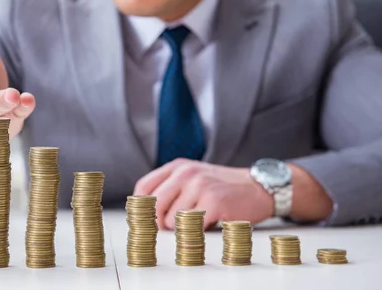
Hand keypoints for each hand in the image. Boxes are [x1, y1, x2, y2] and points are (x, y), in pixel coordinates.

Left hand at [134, 159, 273, 229]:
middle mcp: (185, 173)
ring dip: (182, 228)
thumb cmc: (222, 187)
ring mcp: (199, 186)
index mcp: (177, 166)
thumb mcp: (193, 177)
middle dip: (159, 223)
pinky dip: (198, 231)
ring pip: (171, 220)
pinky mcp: (213, 202)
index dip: (141, 208)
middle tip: (172, 228)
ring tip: (199, 220)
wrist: (258, 187)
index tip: (146, 220)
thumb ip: (170, 188)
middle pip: (153, 206)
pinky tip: (209, 223)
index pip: (143, 187)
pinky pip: (191, 227)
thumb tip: (145, 215)